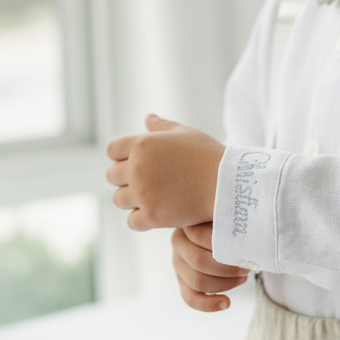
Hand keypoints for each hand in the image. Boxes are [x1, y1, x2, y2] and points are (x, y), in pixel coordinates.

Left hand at [105, 114, 224, 230]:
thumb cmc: (209, 156)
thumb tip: (147, 118)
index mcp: (142, 144)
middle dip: (124, 178)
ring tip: (151, 198)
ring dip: (131, 200)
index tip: (135, 162)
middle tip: (144, 182)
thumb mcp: (186, 133)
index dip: (121, 156)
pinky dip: (141, 219)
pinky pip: (132, 221)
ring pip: (119, 200)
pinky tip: (156, 214)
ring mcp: (143, 193)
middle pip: (111, 176)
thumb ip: (162, 126)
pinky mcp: (152, 216)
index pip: (112, 150)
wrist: (228, 185)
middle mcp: (137, 168)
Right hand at [172, 222, 249, 311]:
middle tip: (248, 266)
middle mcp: (178, 241)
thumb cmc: (231, 222)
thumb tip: (247, 235)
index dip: (225, 245)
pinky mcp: (182, 279)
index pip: (201, 236)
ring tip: (243, 278)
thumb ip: (232, 221)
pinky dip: (208, 304)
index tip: (247, 248)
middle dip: (228, 268)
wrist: (228, 231)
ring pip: (197, 281)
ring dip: (225, 283)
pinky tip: (226, 303)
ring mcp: (178, 261)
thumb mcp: (230, 216)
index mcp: (188, 221)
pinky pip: (190, 298)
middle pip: (198, 261)